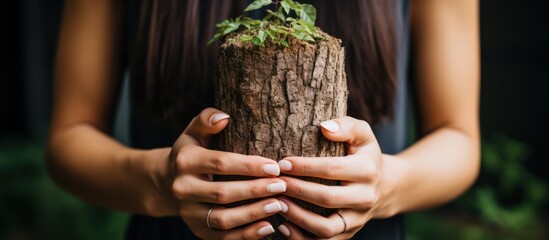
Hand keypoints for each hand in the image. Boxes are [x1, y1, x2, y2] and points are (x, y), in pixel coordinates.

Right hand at [157, 108, 288, 238]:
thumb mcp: (193, 133)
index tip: (275, 167)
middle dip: (255, 191)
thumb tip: (224, 117)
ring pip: (223, 219)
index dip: (249, 166)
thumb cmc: (190, 153)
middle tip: (282, 186)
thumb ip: (206, 120)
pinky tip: (267, 227)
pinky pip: (223, 237)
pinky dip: (245, 235)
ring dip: (253, 214)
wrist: (165, 183)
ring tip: (278, 205)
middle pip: (223, 193)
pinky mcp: (197, 230)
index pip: (220, 164)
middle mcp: (182, 189)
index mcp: (185, 162)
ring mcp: (188, 213)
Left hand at [274, 117, 401, 238]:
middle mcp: (365, 197)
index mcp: (368, 170)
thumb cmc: (362, 154)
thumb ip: (346, 125)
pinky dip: (302, 238)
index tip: (282, 163)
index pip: (333, 169)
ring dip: (298, 217)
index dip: (305, 167)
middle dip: (297, 191)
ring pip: (326, 228)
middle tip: (275, 183)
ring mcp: (358, 219)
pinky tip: (283, 226)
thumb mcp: (361, 134)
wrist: (383, 185)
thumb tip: (324, 127)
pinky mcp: (349, 233)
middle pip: (327, 199)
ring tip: (277, 204)